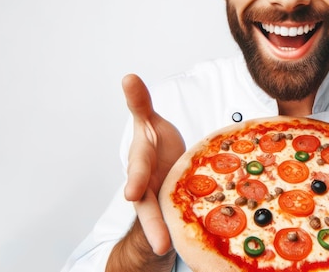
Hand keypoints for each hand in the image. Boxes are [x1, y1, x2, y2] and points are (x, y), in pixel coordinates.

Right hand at [121, 74, 185, 254]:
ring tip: (166, 250)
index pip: (138, 172)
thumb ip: (140, 104)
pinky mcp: (178, 210)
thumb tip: (128, 76)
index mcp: (141, 164)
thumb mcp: (149, 123)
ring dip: (163, 235)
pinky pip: (183, 220)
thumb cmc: (156, 144)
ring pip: (161, 220)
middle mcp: (147, 188)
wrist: (165, 163)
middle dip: (151, 223)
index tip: (131, 192)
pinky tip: (200, 243)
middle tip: (158, 241)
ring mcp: (161, 202)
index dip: (136, 181)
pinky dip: (187, 232)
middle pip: (147, 207)